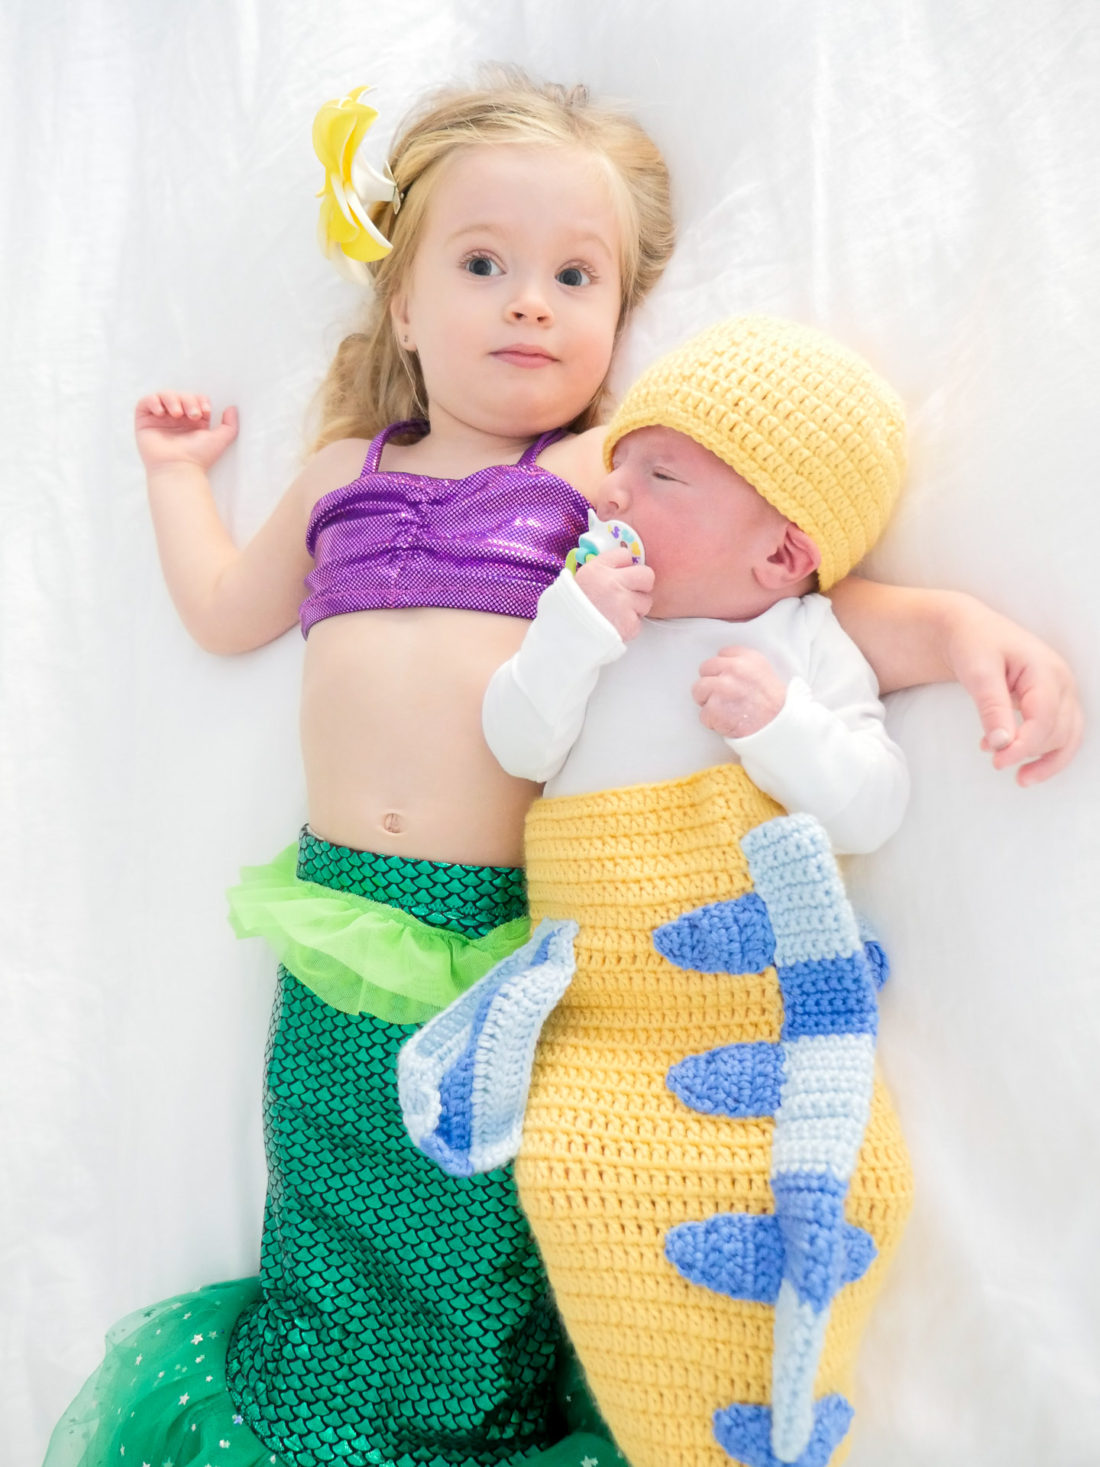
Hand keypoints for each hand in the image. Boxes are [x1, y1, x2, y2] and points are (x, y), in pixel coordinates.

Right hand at [135, 391, 238, 473]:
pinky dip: (153, 401)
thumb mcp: (221, 439)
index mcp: (192, 422)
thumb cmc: (199, 457)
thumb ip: (230, 424)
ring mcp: (160, 420)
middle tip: (192, 415)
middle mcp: (176, 420)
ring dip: (172, 399)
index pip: (194, 399)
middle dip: (188, 400)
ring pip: (163, 396)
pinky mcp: (144, 422)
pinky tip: (161, 413)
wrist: (179, 469)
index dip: (199, 400)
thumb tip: (232, 408)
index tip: (205, 411)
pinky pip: (145, 402)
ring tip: (177, 414)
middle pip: (180, 395)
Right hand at [574, 548, 654, 640]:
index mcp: (597, 570)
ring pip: (646, 601)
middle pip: (646, 575)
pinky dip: (629, 626)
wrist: (566, 636)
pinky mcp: (629, 624)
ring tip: (616, 613)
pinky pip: (639, 622)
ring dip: (635, 608)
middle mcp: (612, 583)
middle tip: (628, 594)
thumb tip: (623, 566)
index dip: (624, 566)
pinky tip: (615, 625)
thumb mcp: (580, 580)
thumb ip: (602, 571)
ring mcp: (622, 604)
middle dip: (641, 585)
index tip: (620, 574)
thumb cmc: (571, 609)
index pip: (625, 555)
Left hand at [693, 646, 786, 738]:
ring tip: (726, 710)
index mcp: (748, 658)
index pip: (722, 654)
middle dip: (711, 683)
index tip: (731, 681)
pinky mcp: (714, 707)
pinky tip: (729, 723)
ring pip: (698, 690)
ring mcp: (722, 687)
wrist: (779, 729)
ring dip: (708, 702)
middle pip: (705, 668)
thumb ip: (744, 666)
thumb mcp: (764, 674)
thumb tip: (723, 668)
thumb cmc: (774, 707)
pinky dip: (713, 722)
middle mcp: (734, 668)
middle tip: (725, 697)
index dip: (723, 670)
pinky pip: (703, 715)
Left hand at [944, 603, 1082, 785]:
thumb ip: (991, 706)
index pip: (1044, 719)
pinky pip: (1062, 735)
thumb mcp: (977, 671)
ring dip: (1045, 760)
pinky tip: (1019, 762)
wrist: (972, 630)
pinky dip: (1045, 754)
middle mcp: (1062, 682)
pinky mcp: (1055, 702)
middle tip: (993, 760)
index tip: (997, 762)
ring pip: (1068, 737)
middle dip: (1029, 752)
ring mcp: (1063, 693)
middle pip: (1059, 732)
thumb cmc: (974, 644)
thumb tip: (1002, 744)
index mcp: (1046, 671)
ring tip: (1019, 778)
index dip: (1023, 746)